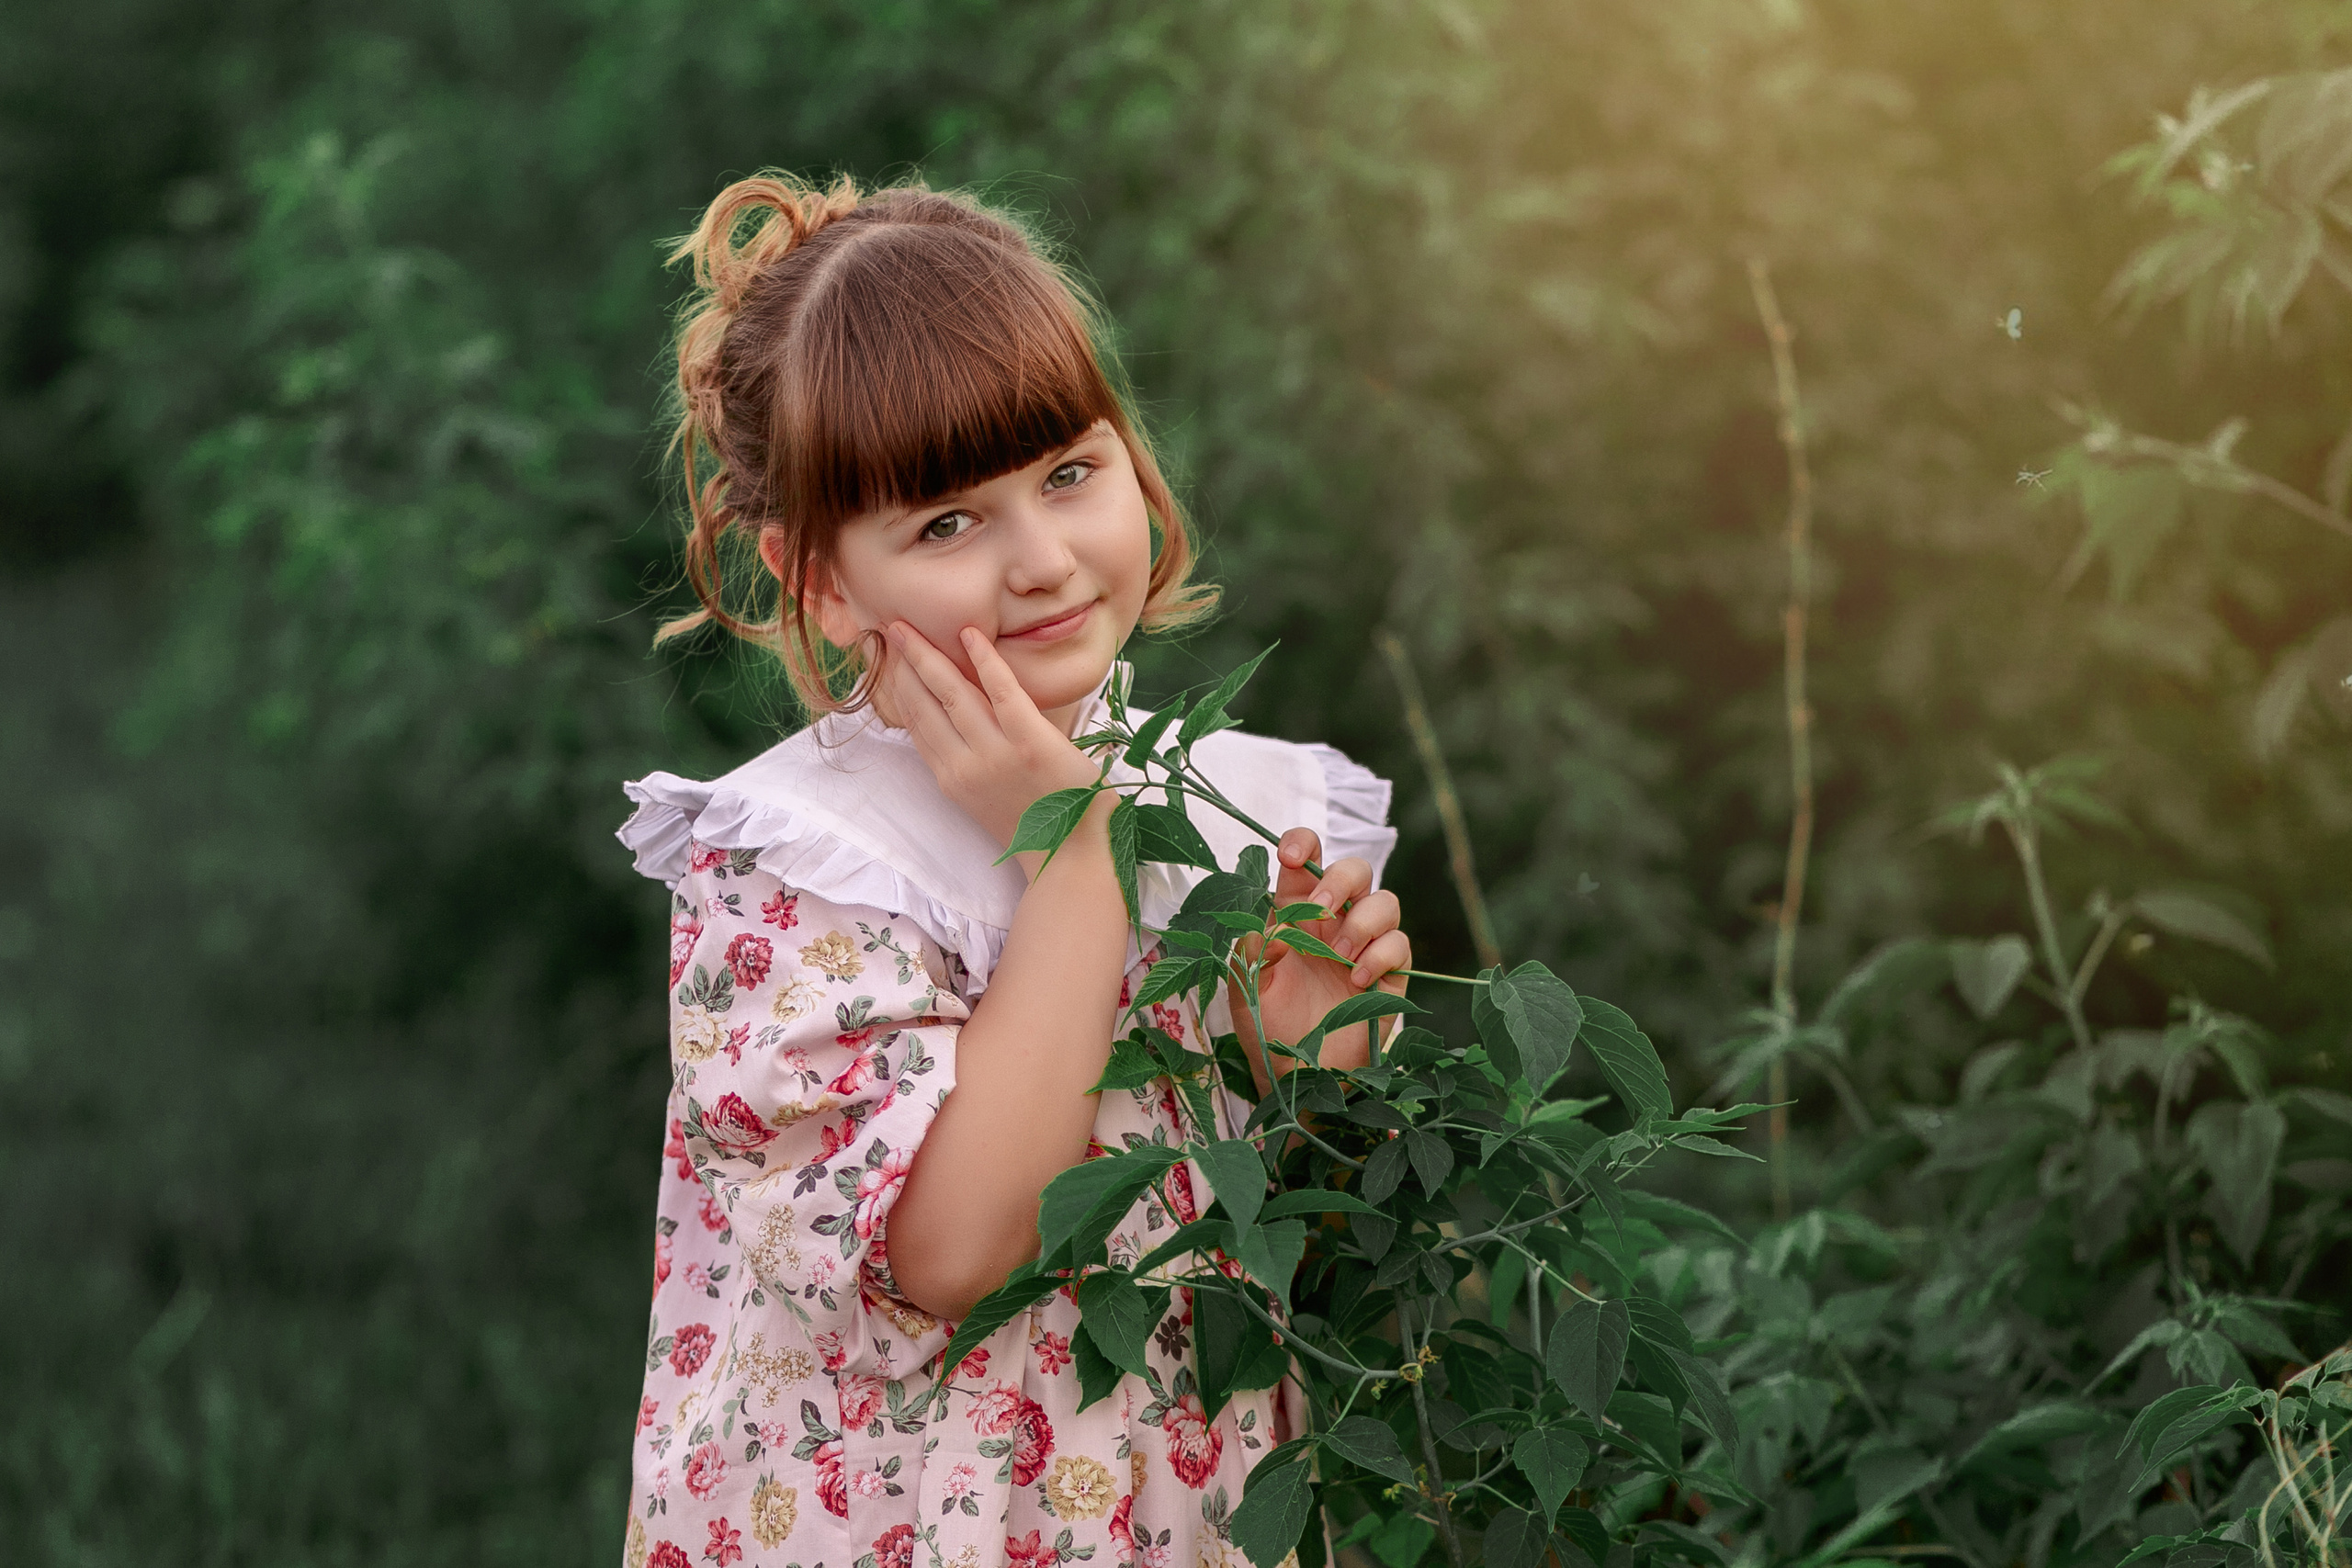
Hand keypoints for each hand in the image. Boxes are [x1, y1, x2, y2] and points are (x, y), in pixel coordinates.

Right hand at [879, 621, 1103, 852]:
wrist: (1073, 856)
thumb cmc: (1037, 827)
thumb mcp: (984, 801)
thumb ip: (966, 765)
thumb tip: (957, 726)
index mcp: (952, 780)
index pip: (917, 726)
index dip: (900, 690)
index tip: (890, 661)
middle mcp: (965, 766)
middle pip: (925, 704)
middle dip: (905, 664)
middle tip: (892, 630)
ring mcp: (997, 754)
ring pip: (952, 693)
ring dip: (929, 656)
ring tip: (912, 628)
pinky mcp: (1031, 742)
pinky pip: (1002, 691)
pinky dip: (984, 660)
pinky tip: (969, 634)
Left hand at [1238, 827, 1410, 1072]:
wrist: (1297, 1077)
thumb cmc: (1267, 1028)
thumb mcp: (1246, 988)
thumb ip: (1252, 951)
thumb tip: (1276, 927)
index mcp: (1295, 914)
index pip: (1306, 861)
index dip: (1303, 843)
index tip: (1291, 854)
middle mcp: (1333, 923)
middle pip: (1356, 869)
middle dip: (1340, 879)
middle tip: (1320, 910)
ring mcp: (1365, 947)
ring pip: (1386, 901)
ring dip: (1362, 923)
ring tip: (1340, 958)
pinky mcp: (1391, 975)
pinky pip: (1400, 944)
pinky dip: (1381, 955)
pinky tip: (1357, 981)